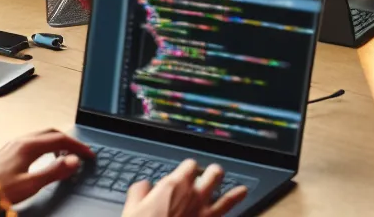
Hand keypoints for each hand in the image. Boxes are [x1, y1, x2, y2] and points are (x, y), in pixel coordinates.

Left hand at [0, 129, 92, 204]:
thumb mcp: (29, 184)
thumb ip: (53, 172)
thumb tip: (73, 161)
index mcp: (28, 146)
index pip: (61, 139)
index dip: (78, 146)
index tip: (88, 154)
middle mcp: (20, 142)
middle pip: (52, 133)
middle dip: (69, 141)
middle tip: (80, 152)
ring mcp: (13, 145)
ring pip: (41, 137)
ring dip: (57, 143)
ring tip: (65, 156)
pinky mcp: (7, 152)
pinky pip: (32, 142)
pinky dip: (45, 147)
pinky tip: (43, 159)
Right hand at [121, 159, 246, 216]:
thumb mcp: (131, 209)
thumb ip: (139, 191)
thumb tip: (145, 185)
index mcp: (173, 186)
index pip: (189, 164)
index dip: (188, 169)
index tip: (185, 174)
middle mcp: (192, 192)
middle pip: (211, 172)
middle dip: (209, 172)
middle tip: (206, 176)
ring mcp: (204, 207)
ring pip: (220, 184)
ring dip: (222, 181)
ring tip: (222, 178)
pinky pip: (228, 205)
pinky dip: (236, 198)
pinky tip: (242, 192)